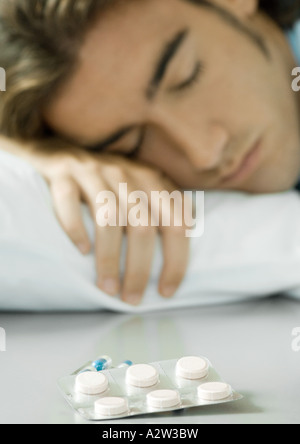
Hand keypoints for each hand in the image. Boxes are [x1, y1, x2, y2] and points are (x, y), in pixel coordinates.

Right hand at [1, 138, 189, 304]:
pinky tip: (81, 251)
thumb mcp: (142, 188)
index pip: (177, 224)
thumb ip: (162, 211)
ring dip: (108, 260)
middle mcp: (127, 174)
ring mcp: (94, 172)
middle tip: (131, 298)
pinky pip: (70, 202)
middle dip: (139, 270)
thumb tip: (178, 258)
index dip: (176, 261)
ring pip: (108, 220)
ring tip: (107, 288)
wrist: (63, 150)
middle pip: (142, 227)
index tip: (165, 291)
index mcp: (153, 180)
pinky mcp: (64, 173)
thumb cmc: (108, 181)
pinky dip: (76, 228)